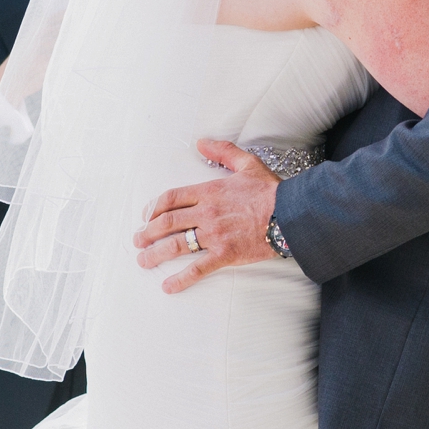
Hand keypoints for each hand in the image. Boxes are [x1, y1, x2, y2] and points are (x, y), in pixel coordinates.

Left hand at [133, 143, 279, 291]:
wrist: (291, 214)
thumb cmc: (272, 191)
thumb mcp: (247, 164)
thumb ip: (223, 152)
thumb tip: (201, 142)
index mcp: (209, 191)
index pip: (171, 198)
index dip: (153, 208)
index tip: (145, 216)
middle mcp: (206, 213)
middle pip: (166, 223)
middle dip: (147, 232)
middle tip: (137, 240)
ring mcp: (214, 235)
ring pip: (176, 245)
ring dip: (155, 254)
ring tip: (143, 261)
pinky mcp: (225, 255)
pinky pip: (197, 269)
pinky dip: (180, 279)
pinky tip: (168, 286)